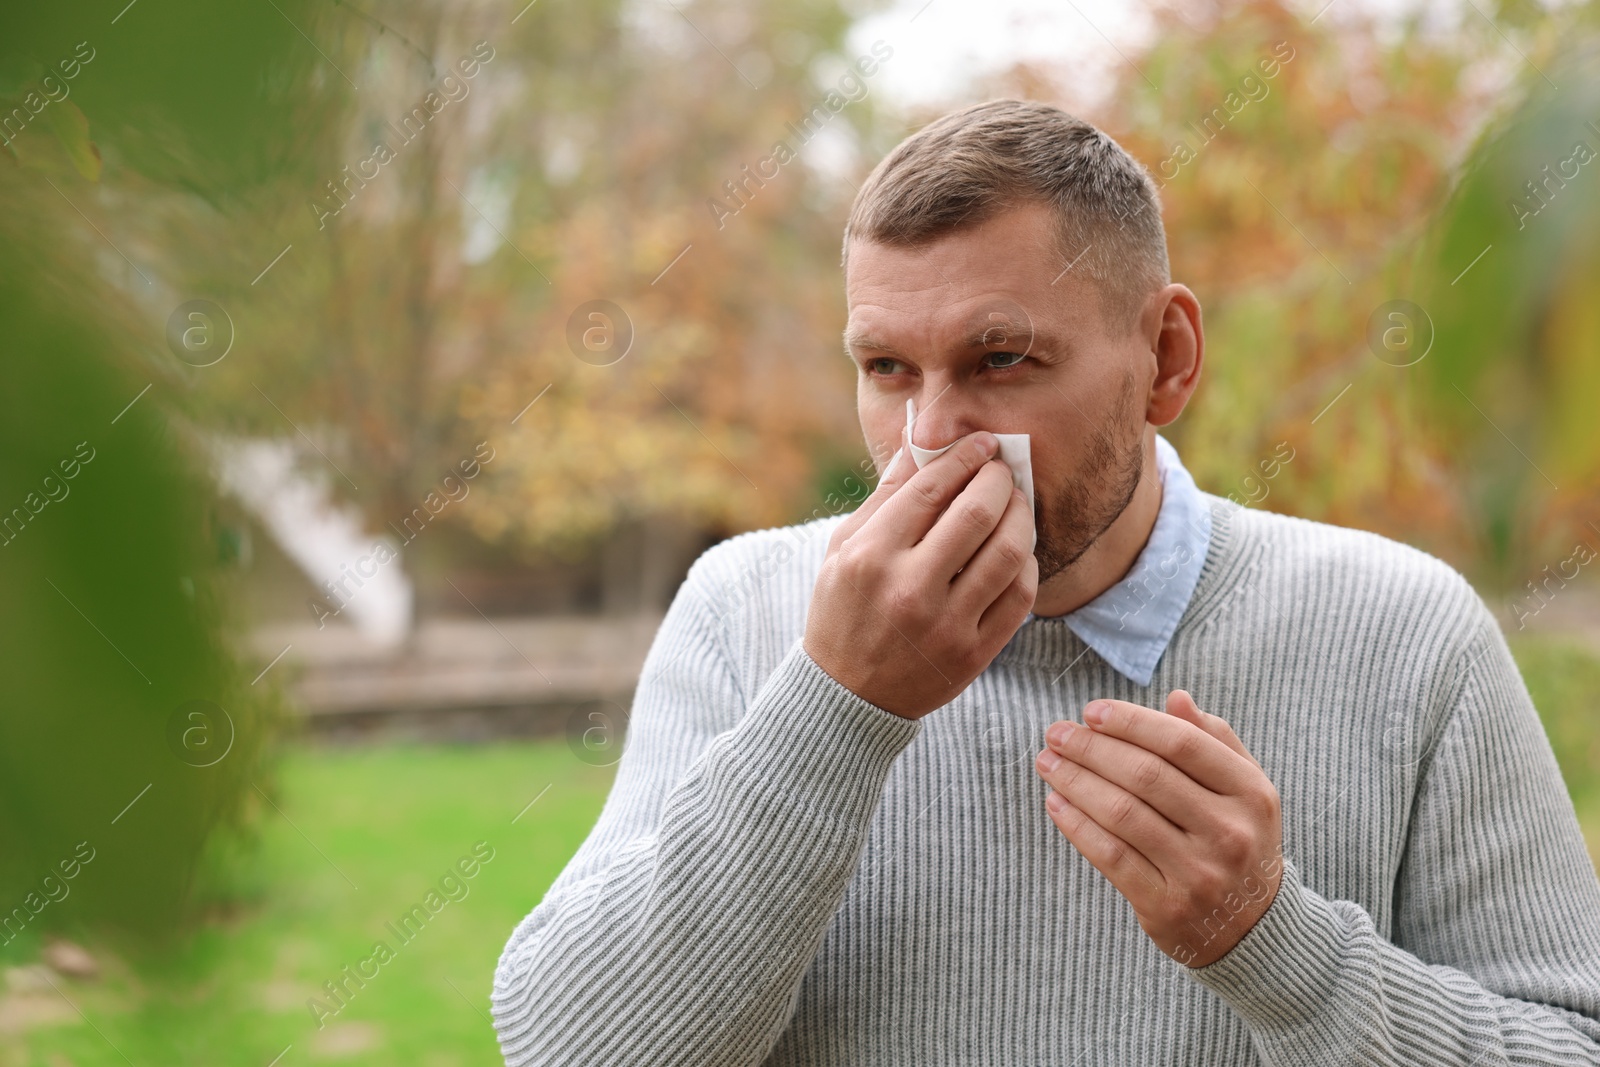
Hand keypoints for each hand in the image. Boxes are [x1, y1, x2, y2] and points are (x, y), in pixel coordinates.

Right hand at [803, 430, 1037, 719]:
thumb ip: (885, 496)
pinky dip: (1027, 564)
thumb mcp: (843, 549)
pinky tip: (1017, 550)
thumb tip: (921, 442)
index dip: (964, 457)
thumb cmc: (843, 610)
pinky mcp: (973, 653)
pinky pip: (1020, 596)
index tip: (983, 445)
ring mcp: (945, 625)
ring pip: (1008, 552)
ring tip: (1016, 505)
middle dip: (999, 480)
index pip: (930, 488)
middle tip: (1002, 471)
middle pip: (977, 513)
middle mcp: (909, 589)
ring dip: (1021, 516)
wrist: (847, 696)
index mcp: (870, 556)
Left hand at [1034, 690, 1282, 967]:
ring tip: (1048, 763)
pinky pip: (1110, 855)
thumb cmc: (1237, 840)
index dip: (1131, 721)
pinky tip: (1056, 803)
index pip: (1181, 742)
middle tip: (1056, 733)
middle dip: (1092, 748)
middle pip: (1145, 775)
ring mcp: (1198, 873)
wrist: (1253, 930)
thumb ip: (1214, 740)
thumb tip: (1176, 697)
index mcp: (1251, 794)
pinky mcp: (1166, 905)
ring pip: (1122, 813)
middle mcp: (1229, 833)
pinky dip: (1077, 825)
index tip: (1091, 711)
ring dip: (1075, 782)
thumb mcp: (1244, 790)